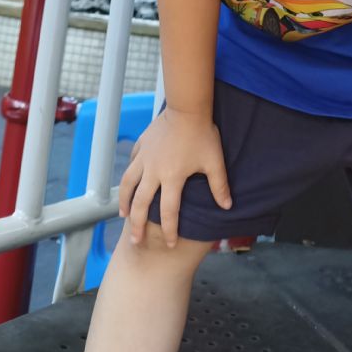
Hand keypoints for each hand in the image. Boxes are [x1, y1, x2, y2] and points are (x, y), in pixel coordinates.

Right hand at [118, 107, 231, 246]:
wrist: (187, 107)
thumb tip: (228, 206)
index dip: (169, 231)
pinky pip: (131, 164)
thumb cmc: (202, 134)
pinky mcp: (141, 145)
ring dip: (125, 202)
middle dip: (138, 225)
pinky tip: (128, 183)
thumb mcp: (214, 161)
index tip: (169, 244)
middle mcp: (154, 171)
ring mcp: (145, 157)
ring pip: (128, 184)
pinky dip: (129, 176)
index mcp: (172, 177)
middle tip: (136, 240)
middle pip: (141, 204)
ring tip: (124, 215)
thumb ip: (219, 185)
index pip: (169, 212)